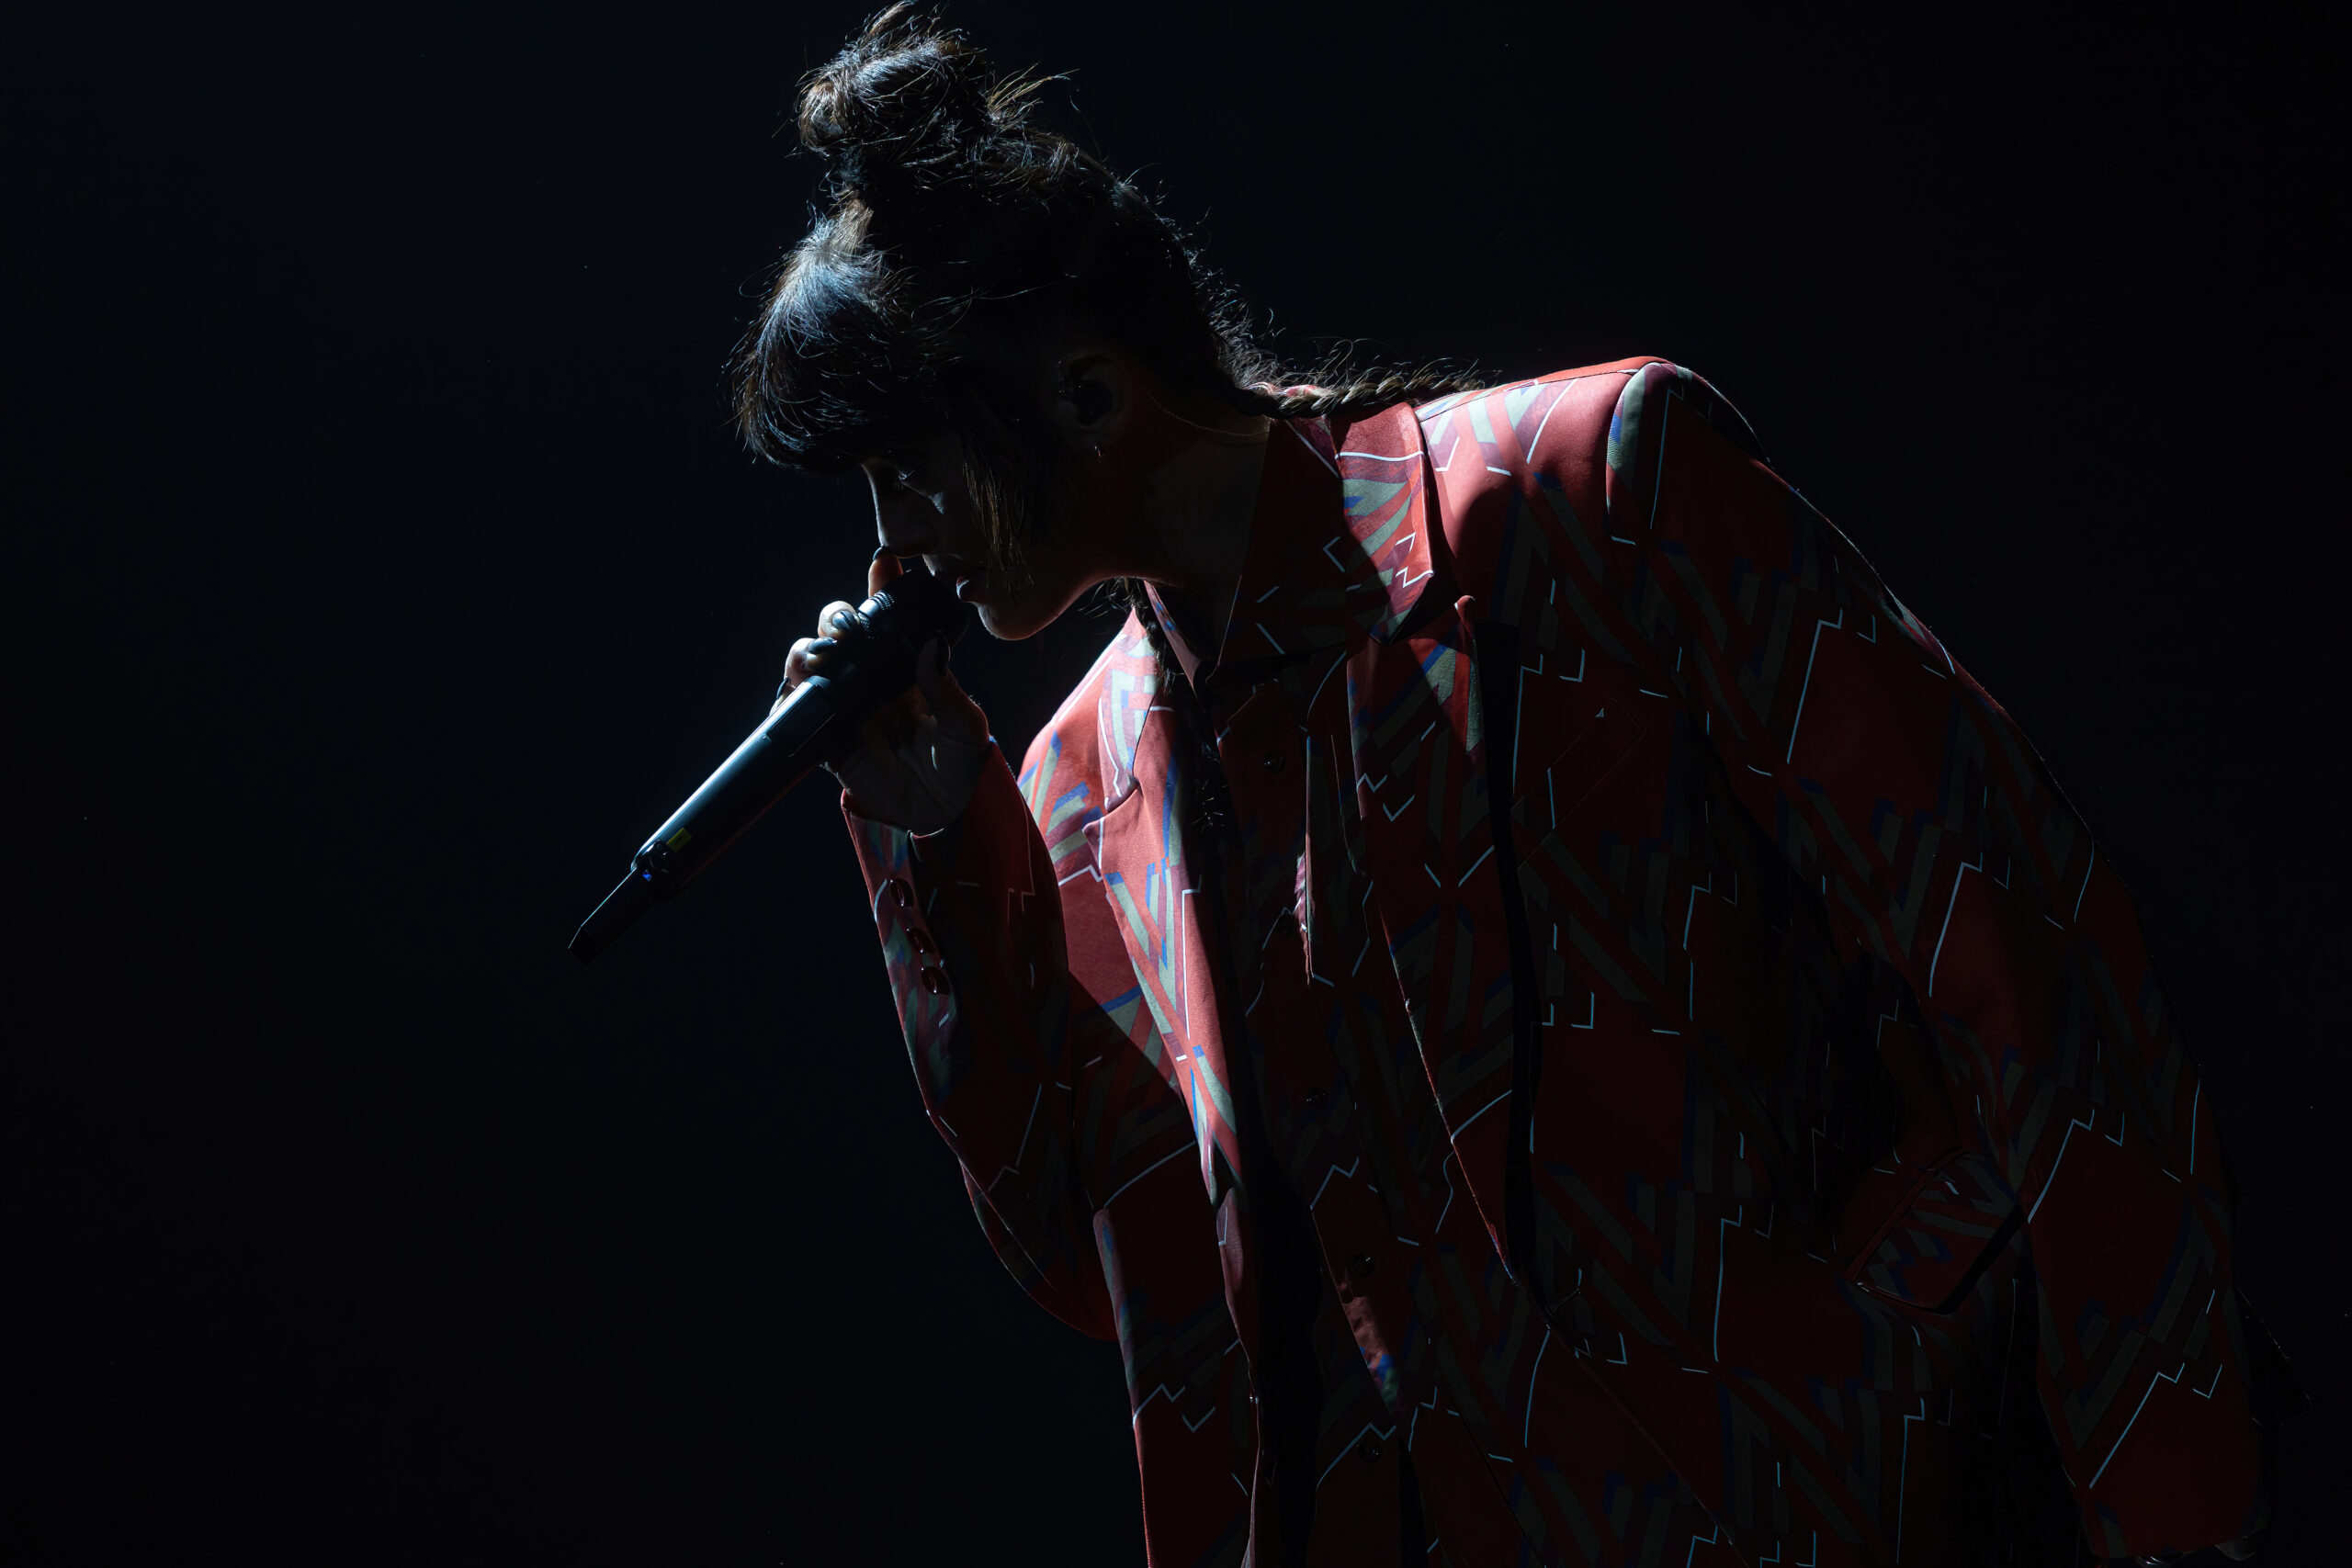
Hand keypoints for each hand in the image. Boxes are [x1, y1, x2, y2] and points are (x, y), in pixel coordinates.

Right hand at [779, 551, 989, 833]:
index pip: (889, 615)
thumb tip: (930, 647)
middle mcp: (870, 677)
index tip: (885, 562)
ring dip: (808, 651)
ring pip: (811, 662)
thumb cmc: (960, 762)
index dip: (882, 585)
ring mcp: (845, 704)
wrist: (943, 813)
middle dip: (837, 617)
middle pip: (839, 630)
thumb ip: (946, 688)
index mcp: (905, 664)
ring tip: (823, 656)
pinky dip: (789, 700)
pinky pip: (796, 712)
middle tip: (850, 627)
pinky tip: (797, 694)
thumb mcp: (966, 724)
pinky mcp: (827, 737)